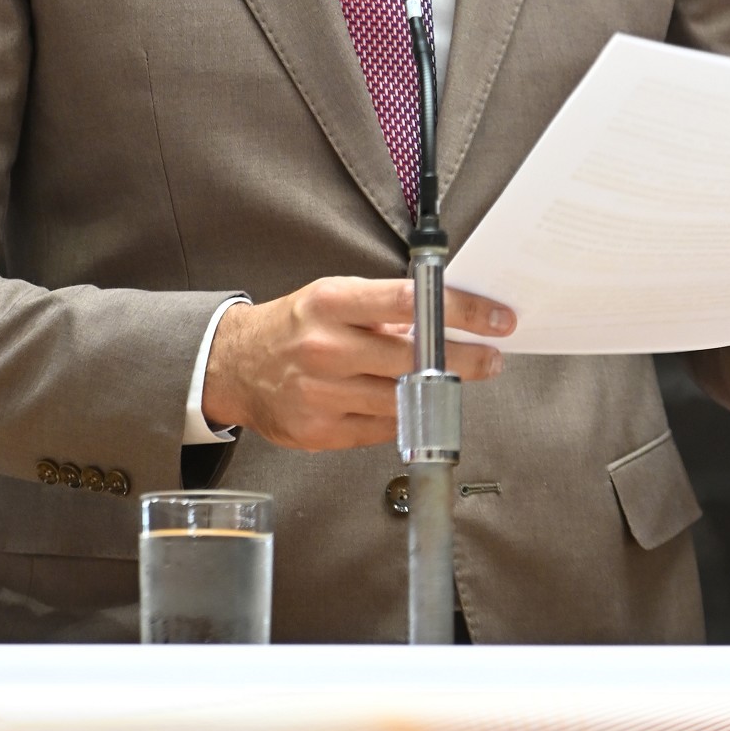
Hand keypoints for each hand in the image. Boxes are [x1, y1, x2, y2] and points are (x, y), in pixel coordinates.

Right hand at [202, 276, 514, 450]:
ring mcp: (323, 394)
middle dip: (465, 360)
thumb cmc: (294, 326)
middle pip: (414, 358)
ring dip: (438, 393)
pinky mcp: (321, 433)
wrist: (234, 365)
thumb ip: (384, 309)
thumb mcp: (333, 298)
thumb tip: (444, 318)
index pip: (410, 302)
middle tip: (491, 358)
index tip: (495, 318)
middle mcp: (327, 348)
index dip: (460, 310)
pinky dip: (403, 416)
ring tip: (453, 382)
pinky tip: (410, 404)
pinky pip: (382, 429)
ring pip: (403, 399)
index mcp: (332, 303)